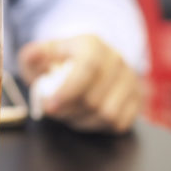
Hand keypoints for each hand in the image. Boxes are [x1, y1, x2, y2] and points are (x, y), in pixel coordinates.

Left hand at [18, 35, 141, 133]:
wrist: (83, 61)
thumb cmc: (58, 61)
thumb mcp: (40, 54)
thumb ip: (33, 55)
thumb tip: (34, 56)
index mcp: (91, 44)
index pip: (88, 67)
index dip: (69, 90)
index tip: (50, 105)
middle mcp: (116, 59)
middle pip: (95, 97)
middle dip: (68, 110)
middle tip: (54, 110)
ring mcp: (130, 80)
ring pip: (108, 114)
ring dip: (82, 120)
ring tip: (69, 112)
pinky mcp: (137, 99)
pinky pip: (119, 123)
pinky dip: (98, 126)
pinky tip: (85, 116)